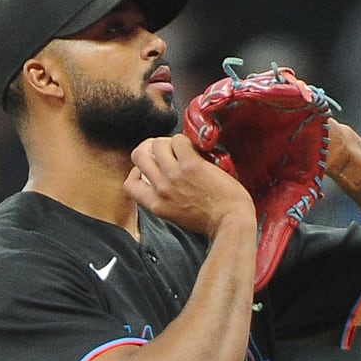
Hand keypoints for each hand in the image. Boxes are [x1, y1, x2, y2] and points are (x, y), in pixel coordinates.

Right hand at [124, 134, 254, 237]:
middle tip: (162, 149)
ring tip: (181, 148)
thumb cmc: (210, 220)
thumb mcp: (176, 216)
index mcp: (156, 204)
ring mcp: (175, 175)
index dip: (136, 171)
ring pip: (157, 144)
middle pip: (139, 156)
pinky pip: (178, 140)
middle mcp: (161, 189)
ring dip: (168, 142)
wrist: (231, 220)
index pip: (129, 184)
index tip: (147, 168)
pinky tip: (193, 147)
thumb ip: (164, 200)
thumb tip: (160, 182)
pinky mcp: (191, 165)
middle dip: (149, 148)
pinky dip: (184, 140)